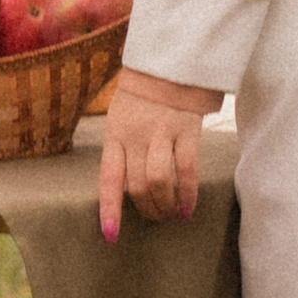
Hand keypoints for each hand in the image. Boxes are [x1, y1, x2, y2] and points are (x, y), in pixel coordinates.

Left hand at [97, 68, 222, 239]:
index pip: (108, 179)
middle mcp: (136, 136)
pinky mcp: (187, 130)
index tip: (111, 235)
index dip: (109, 209)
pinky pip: (187, 170)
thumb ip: (122, 148)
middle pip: (137, 186)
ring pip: (159, 181)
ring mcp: (162, 133)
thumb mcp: (120, 117)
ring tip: (170, 214)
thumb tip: (126, 185)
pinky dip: (188, 194)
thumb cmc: (142, 95)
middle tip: (153, 218)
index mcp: (115, 134)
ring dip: (164, 205)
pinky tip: (188, 209)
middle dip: (145, 210)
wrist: (169, 61)